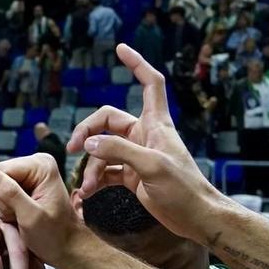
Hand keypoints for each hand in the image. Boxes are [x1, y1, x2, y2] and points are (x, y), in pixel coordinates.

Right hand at [0, 153, 83, 266]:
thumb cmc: (54, 235)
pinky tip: (19, 216)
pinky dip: (5, 209)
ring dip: (3, 207)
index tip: (18, 211)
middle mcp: (34, 164)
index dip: (0, 194)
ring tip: (22, 217)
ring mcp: (27, 174)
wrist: (66, 247)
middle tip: (20, 215)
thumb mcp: (31, 217)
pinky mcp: (21, 184)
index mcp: (41, 165)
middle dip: (2, 201)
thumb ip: (9, 193)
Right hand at [65, 44, 221, 237]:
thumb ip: (120, 151)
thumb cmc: (184, 190)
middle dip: (87, 132)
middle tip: (72, 148)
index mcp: (156, 124)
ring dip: (91, 166)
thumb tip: (89, 142)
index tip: (120, 48)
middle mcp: (145, 136)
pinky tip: (86, 194)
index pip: (150, 83)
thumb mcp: (152, 167)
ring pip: (103, 149)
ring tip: (85, 188)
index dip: (137, 64)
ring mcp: (137, 156)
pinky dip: (95, 180)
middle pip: (108, 121)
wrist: (197, 219)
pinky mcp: (133, 177)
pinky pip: (107, 171)